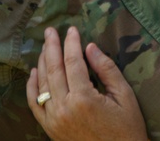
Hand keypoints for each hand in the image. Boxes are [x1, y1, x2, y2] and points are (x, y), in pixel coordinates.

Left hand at [26, 27, 148, 140]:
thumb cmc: (127, 129)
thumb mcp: (125, 97)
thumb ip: (107, 69)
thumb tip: (90, 47)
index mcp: (84, 99)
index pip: (73, 62)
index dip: (71, 44)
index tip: (71, 30)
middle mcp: (65, 108)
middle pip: (54, 69)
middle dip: (51, 47)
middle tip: (50, 30)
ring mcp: (54, 120)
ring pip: (42, 84)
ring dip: (42, 62)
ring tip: (44, 46)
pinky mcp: (50, 129)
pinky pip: (34, 104)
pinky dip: (31, 86)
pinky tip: (34, 72)